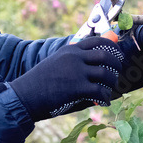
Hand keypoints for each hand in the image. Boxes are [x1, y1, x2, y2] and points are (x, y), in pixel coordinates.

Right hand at [9, 37, 123, 120]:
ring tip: (109, 90)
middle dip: (117, 64)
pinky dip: (105, 98)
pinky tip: (104, 101)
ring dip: (112, 83)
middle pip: (107, 55)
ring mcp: (76, 72)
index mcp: (70, 49)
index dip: (112, 47)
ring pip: (107, 73)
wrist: (25, 95)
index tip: (118, 54)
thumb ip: (73, 61)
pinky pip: (100, 91)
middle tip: (118, 73)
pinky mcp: (77, 88)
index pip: (98, 41)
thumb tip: (96, 67)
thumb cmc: (39, 82)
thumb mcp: (56, 63)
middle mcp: (75, 57)